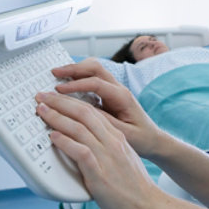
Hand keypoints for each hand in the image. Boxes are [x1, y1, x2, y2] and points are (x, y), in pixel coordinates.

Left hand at [34, 90, 165, 208]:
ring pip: (80, 128)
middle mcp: (113, 143)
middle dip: (61, 102)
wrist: (148, 207)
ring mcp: (107, 157)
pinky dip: (65, 142)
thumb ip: (106, 149)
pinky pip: (81, 151)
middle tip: (44, 96)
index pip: (93, 111)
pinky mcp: (100, 174)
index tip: (57, 97)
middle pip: (84, 113)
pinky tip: (53, 137)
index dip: (72, 102)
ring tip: (43, 111)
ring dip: (57, 117)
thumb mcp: (123, 160)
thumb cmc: (134, 188)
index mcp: (118, 138)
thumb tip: (86, 146)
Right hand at [42, 60, 162, 157]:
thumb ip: (104, 122)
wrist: (154, 141)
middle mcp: (119, 89)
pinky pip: (93, 80)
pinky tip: (67, 86)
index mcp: (122, 97)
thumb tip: (83, 113)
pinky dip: (78, 79)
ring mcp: (114, 90)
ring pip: (94, 71)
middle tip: (54, 73)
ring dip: (75, 71)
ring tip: (57, 76)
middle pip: (95, 68)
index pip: (97, 83)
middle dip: (73, 69)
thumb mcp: (122, 134)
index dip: (76, 85)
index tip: (59, 90)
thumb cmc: (141, 139)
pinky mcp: (109, 96)